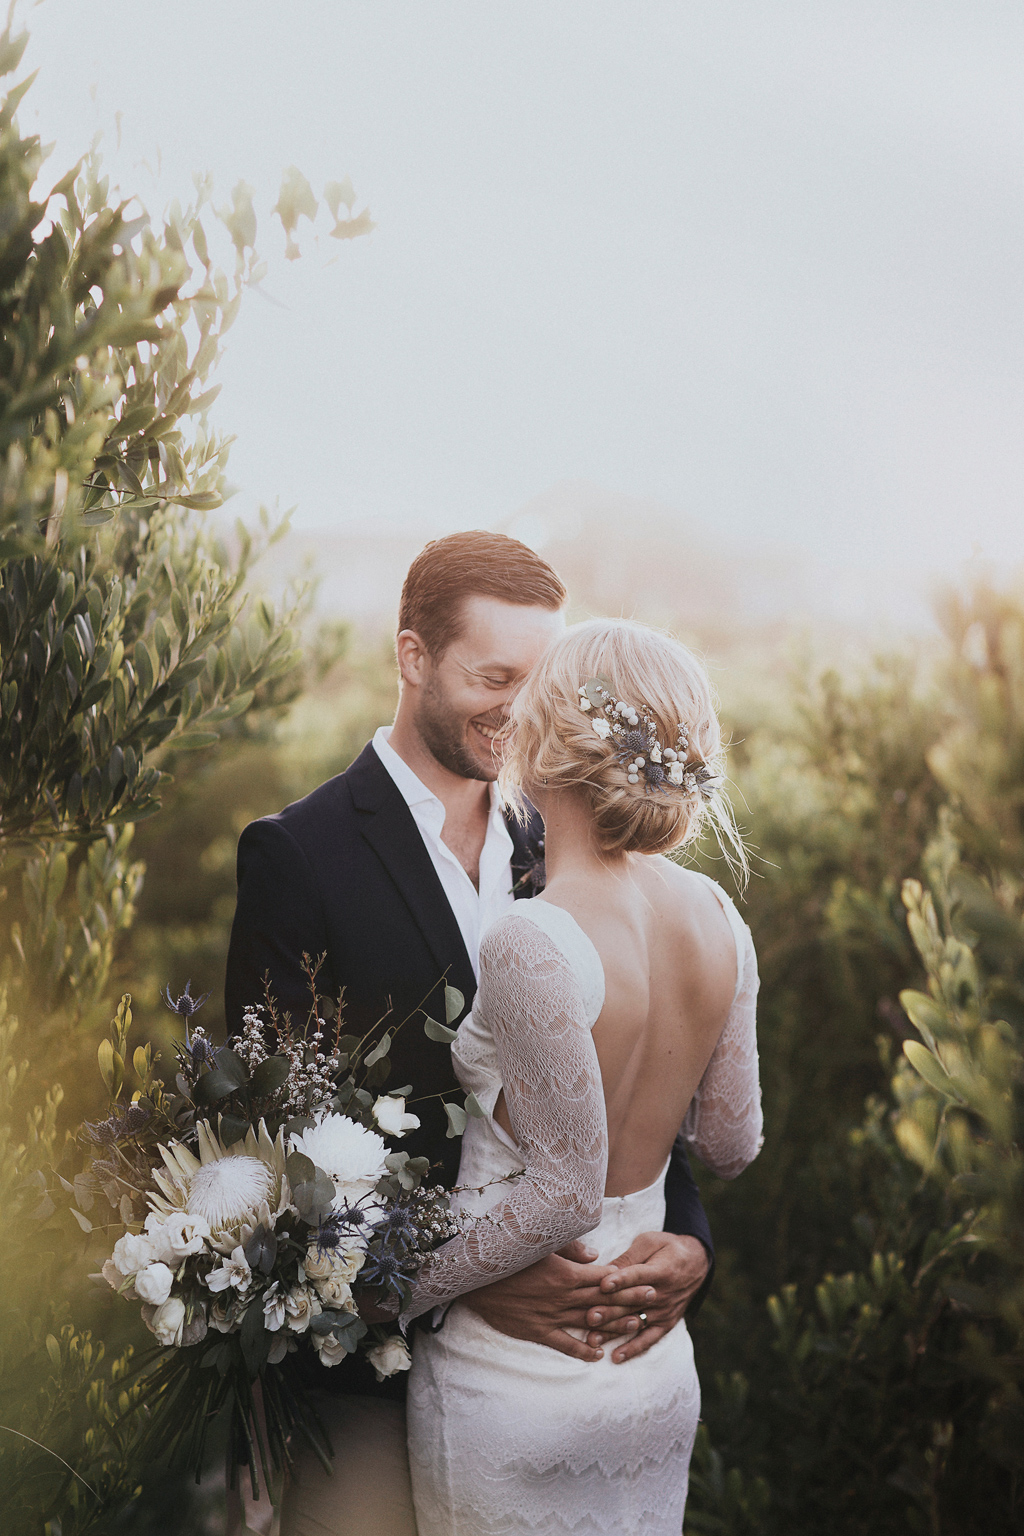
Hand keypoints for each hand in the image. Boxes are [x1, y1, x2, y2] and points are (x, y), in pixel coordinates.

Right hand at [462, 1240, 644, 1362]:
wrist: (474, 1280)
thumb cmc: (507, 1254)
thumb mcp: (539, 1243)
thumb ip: (570, 1249)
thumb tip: (596, 1256)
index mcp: (565, 1273)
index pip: (603, 1278)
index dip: (626, 1280)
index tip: (648, 1280)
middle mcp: (562, 1297)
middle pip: (603, 1300)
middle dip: (630, 1300)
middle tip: (654, 1299)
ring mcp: (550, 1316)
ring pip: (589, 1322)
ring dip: (613, 1324)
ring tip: (636, 1325)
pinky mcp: (537, 1331)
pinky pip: (563, 1343)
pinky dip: (581, 1349)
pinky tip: (596, 1354)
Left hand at [583, 1232, 709, 1363]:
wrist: (697, 1263)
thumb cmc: (667, 1248)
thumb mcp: (650, 1242)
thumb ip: (629, 1257)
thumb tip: (606, 1269)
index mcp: (659, 1270)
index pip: (637, 1276)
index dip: (620, 1280)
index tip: (603, 1285)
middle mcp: (662, 1294)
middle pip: (632, 1303)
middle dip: (610, 1310)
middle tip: (589, 1317)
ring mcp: (664, 1311)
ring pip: (635, 1322)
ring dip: (614, 1331)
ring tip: (593, 1338)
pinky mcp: (666, 1323)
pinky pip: (649, 1339)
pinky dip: (633, 1349)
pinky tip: (616, 1357)